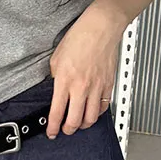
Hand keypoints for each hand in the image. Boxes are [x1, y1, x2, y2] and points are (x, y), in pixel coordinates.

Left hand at [45, 1, 122, 137]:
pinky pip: (103, 106)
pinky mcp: (108, 85)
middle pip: (75, 120)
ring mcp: (96, 87)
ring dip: (83, 124)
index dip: (53, 127)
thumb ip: (55, 76)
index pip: (57, 113)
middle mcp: (81, 87)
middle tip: (65, 130)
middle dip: (68, 130)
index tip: (51, 132)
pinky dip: (97, 113)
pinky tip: (93, 111)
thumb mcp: (57, 57)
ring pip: (91, 118)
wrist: (101, 27)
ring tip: (79, 123)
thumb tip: (56, 88)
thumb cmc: (80, 37)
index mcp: (64, 81)